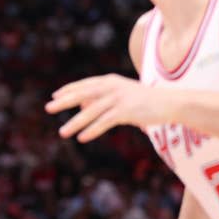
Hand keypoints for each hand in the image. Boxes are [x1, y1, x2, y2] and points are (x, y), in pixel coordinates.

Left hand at [45, 74, 174, 141]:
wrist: (170, 102)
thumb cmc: (144, 100)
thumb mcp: (122, 95)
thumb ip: (103, 99)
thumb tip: (82, 106)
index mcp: (110, 81)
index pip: (84, 84)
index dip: (69, 89)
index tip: (54, 95)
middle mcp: (112, 87)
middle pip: (83, 94)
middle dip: (64, 102)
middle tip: (48, 108)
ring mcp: (119, 98)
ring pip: (92, 111)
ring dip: (76, 122)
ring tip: (62, 132)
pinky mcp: (127, 111)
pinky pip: (105, 122)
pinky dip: (93, 130)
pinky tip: (82, 137)